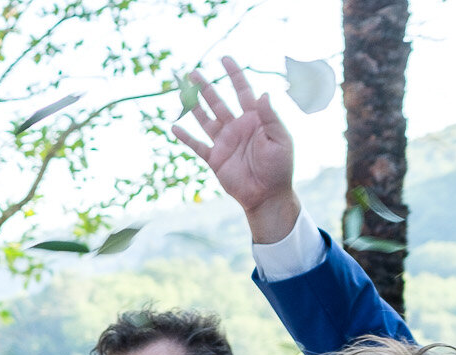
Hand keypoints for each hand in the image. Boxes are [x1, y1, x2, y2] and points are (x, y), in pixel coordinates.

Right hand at [172, 57, 301, 243]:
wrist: (267, 194)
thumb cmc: (279, 166)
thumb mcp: (280, 138)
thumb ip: (270, 117)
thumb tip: (263, 94)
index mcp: (255, 118)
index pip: (242, 91)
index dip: (233, 74)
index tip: (224, 59)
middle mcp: (237, 126)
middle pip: (218, 101)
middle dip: (205, 87)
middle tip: (191, 72)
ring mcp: (224, 142)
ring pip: (205, 119)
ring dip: (194, 106)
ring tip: (181, 92)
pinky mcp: (214, 159)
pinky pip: (197, 145)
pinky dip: (186, 137)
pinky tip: (175, 126)